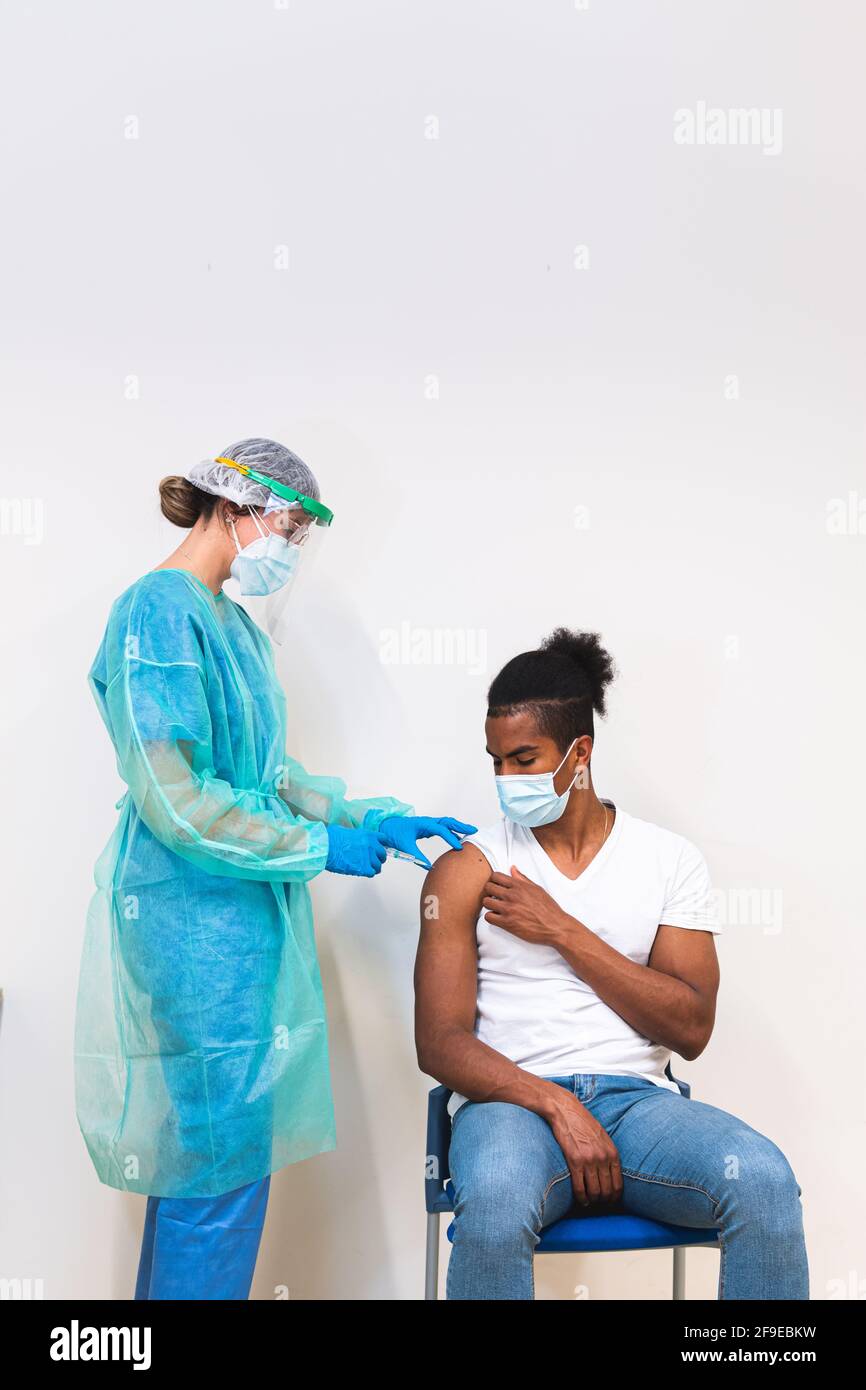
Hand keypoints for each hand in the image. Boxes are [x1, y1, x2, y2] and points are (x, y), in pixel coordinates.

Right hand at [324, 824, 387, 876]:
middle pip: (382, 854)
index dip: (380, 845)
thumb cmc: (330, 838)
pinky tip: (361, 872)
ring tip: (366, 868)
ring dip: (373, 867)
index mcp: (367, 835)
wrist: (325, 848)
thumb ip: (352, 833)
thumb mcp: (344, 829)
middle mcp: (371, 845)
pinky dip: (368, 873)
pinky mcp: (364, 868)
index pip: (383, 839)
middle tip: (372, 861)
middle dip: (378, 858)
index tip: (377, 849)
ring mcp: (369, 857)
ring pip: (378, 866)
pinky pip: (372, 873)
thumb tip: (349, 835)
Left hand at [375, 815, 477, 869]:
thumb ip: (417, 857)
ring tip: (470, 832)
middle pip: (448, 821)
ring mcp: (428, 824)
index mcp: (423, 824)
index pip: (441, 829)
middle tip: (474, 831)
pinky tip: (457, 837)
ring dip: (458, 827)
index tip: (459, 847)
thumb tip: (429, 867)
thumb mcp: (405, 847)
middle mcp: (428, 822)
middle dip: (461, 826)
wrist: (385, 827)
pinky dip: (451, 831)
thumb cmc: (393, 834)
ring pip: (446, 823)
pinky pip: (442, 828)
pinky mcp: (427, 828)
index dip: (451, 838)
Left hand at [482, 865, 568, 945]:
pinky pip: (488, 917)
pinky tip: (498, 918)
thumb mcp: (537, 889)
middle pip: (488, 887)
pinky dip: (491, 917)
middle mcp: (512, 895)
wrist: (555, 927)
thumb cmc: (548, 908)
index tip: (497, 886)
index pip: (496, 876)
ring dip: (490, 904)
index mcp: (519, 886)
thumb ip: (523, 879)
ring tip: (496, 907)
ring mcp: (508, 909)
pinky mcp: (507, 923)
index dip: (494, 880)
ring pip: (486, 902)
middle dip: (490, 891)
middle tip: (495, 897)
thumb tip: (512, 868)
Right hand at [544, 1086, 623, 1208]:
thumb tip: (610, 1174)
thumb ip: (608, 1154)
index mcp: (612, 1152)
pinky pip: (580, 1187)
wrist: (565, 1110)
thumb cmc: (583, 1122)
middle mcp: (603, 1158)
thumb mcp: (603, 1137)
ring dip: (591, 1201)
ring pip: (594, 1192)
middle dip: (603, 1202)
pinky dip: (580, 1198)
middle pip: (607, 1191)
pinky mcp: (574, 1160)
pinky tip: (580, 1199)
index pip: (618, 1184)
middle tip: (598, 1205)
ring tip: (588, 1203)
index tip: (610, 1202)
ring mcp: (589, 1160)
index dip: (614, 1198)